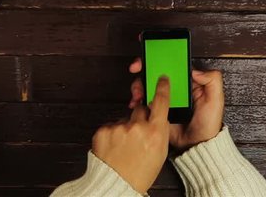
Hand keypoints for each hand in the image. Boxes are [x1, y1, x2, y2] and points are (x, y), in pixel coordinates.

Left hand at [92, 76, 170, 193]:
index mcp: (156, 133)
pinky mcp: (104, 130)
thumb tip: (157, 118)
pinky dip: (112, 133)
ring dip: (124, 127)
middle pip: (140, 108)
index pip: (161, 102)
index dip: (162, 87)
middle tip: (137, 133)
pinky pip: (110, 125)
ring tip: (124, 146)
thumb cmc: (140, 173)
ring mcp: (119, 128)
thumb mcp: (160, 153)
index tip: (161, 78)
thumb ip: (159, 132)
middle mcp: (138, 127)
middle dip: (139, 117)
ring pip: (124, 118)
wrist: (116, 185)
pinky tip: (114, 147)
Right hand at [128, 58, 224, 151]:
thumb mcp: (216, 100)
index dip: (160, 57)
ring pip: (147, 85)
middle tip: (136, 69)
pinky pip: (144, 101)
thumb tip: (196, 70)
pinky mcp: (156, 110)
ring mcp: (165, 99)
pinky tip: (136, 102)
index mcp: (188, 82)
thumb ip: (213, 80)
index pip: (172, 64)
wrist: (196, 145)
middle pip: (156, 72)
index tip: (149, 55)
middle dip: (143, 68)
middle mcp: (175, 88)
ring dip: (138, 85)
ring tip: (138, 92)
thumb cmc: (208, 124)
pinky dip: (137, 100)